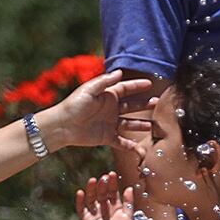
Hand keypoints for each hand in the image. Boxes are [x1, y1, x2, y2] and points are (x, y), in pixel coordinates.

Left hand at [41, 70, 155, 152]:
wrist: (63, 125)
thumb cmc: (74, 105)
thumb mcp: (89, 90)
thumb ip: (105, 81)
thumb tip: (120, 72)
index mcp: (107, 96)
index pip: (126, 88)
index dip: (137, 86)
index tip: (149, 84)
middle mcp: (110, 109)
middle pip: (131, 106)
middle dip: (144, 105)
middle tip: (156, 103)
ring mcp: (110, 123)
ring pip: (130, 124)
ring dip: (141, 125)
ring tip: (153, 125)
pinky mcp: (107, 137)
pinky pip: (122, 142)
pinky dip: (131, 146)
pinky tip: (140, 148)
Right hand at [75, 172, 136, 219]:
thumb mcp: (129, 215)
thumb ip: (129, 202)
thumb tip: (129, 188)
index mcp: (115, 205)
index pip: (112, 191)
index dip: (112, 183)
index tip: (112, 174)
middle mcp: (104, 207)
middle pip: (101, 193)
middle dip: (102, 185)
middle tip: (103, 177)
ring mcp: (95, 213)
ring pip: (91, 198)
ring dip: (91, 189)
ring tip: (92, 180)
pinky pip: (81, 209)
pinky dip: (80, 201)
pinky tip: (80, 192)